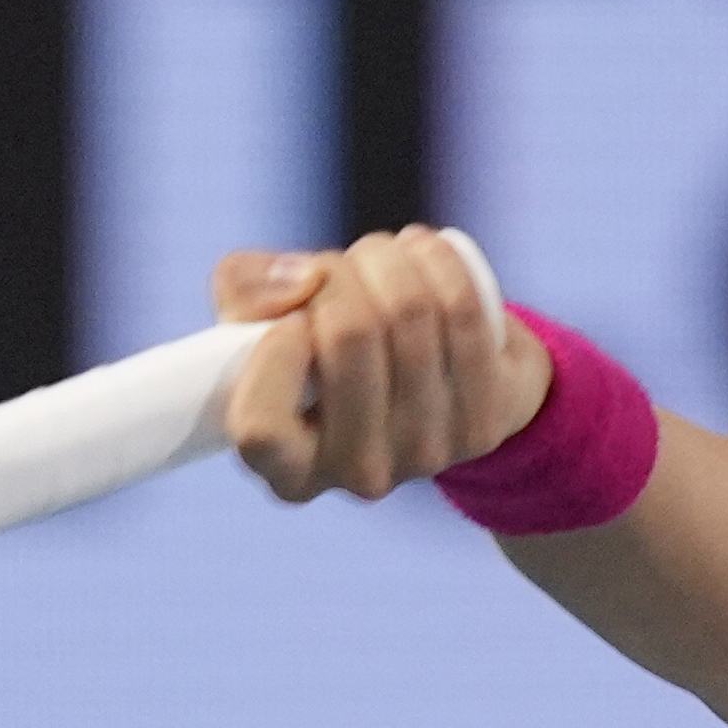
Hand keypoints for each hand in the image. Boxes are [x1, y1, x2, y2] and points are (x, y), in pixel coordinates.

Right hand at [211, 226, 553, 503]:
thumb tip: (302, 282)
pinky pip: (462, 312)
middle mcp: (357, 476)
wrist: (431, 370)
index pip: (260, 426)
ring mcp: (426, 454)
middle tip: (335, 267)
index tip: (292, 320)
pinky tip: (422, 251)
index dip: (274, 355)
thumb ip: (245, 291)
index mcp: (287, 469)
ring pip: (409, 312)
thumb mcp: (261, 320)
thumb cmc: (324, 345)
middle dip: (338, 273)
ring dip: (387, 257)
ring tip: (379, 254)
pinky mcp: (482, 423)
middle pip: (350, 338)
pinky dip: (437, 262)